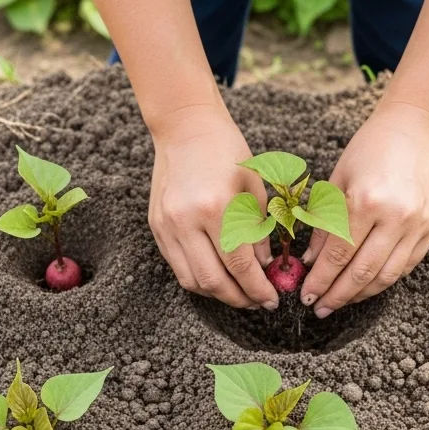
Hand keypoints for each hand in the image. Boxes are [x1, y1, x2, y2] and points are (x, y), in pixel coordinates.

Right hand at [148, 104, 278, 309]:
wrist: (185, 126)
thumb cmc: (227, 151)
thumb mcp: (254, 188)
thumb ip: (259, 233)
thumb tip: (264, 269)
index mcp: (216, 207)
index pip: (239, 264)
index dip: (257, 288)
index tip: (272, 299)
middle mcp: (186, 220)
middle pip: (212, 281)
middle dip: (238, 299)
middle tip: (257, 302)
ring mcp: (166, 225)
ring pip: (191, 280)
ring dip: (217, 293)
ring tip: (238, 291)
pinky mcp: (156, 226)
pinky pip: (177, 265)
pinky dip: (198, 277)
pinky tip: (217, 274)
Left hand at [300, 102, 428, 315]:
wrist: (416, 127)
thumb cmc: (369, 149)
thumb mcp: (337, 181)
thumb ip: (324, 224)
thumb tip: (311, 263)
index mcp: (365, 200)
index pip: (338, 255)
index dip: (320, 280)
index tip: (307, 296)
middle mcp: (396, 216)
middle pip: (362, 272)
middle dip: (338, 295)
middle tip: (320, 308)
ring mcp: (418, 224)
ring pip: (387, 276)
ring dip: (361, 294)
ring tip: (341, 302)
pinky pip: (406, 265)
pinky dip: (384, 279)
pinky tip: (366, 285)